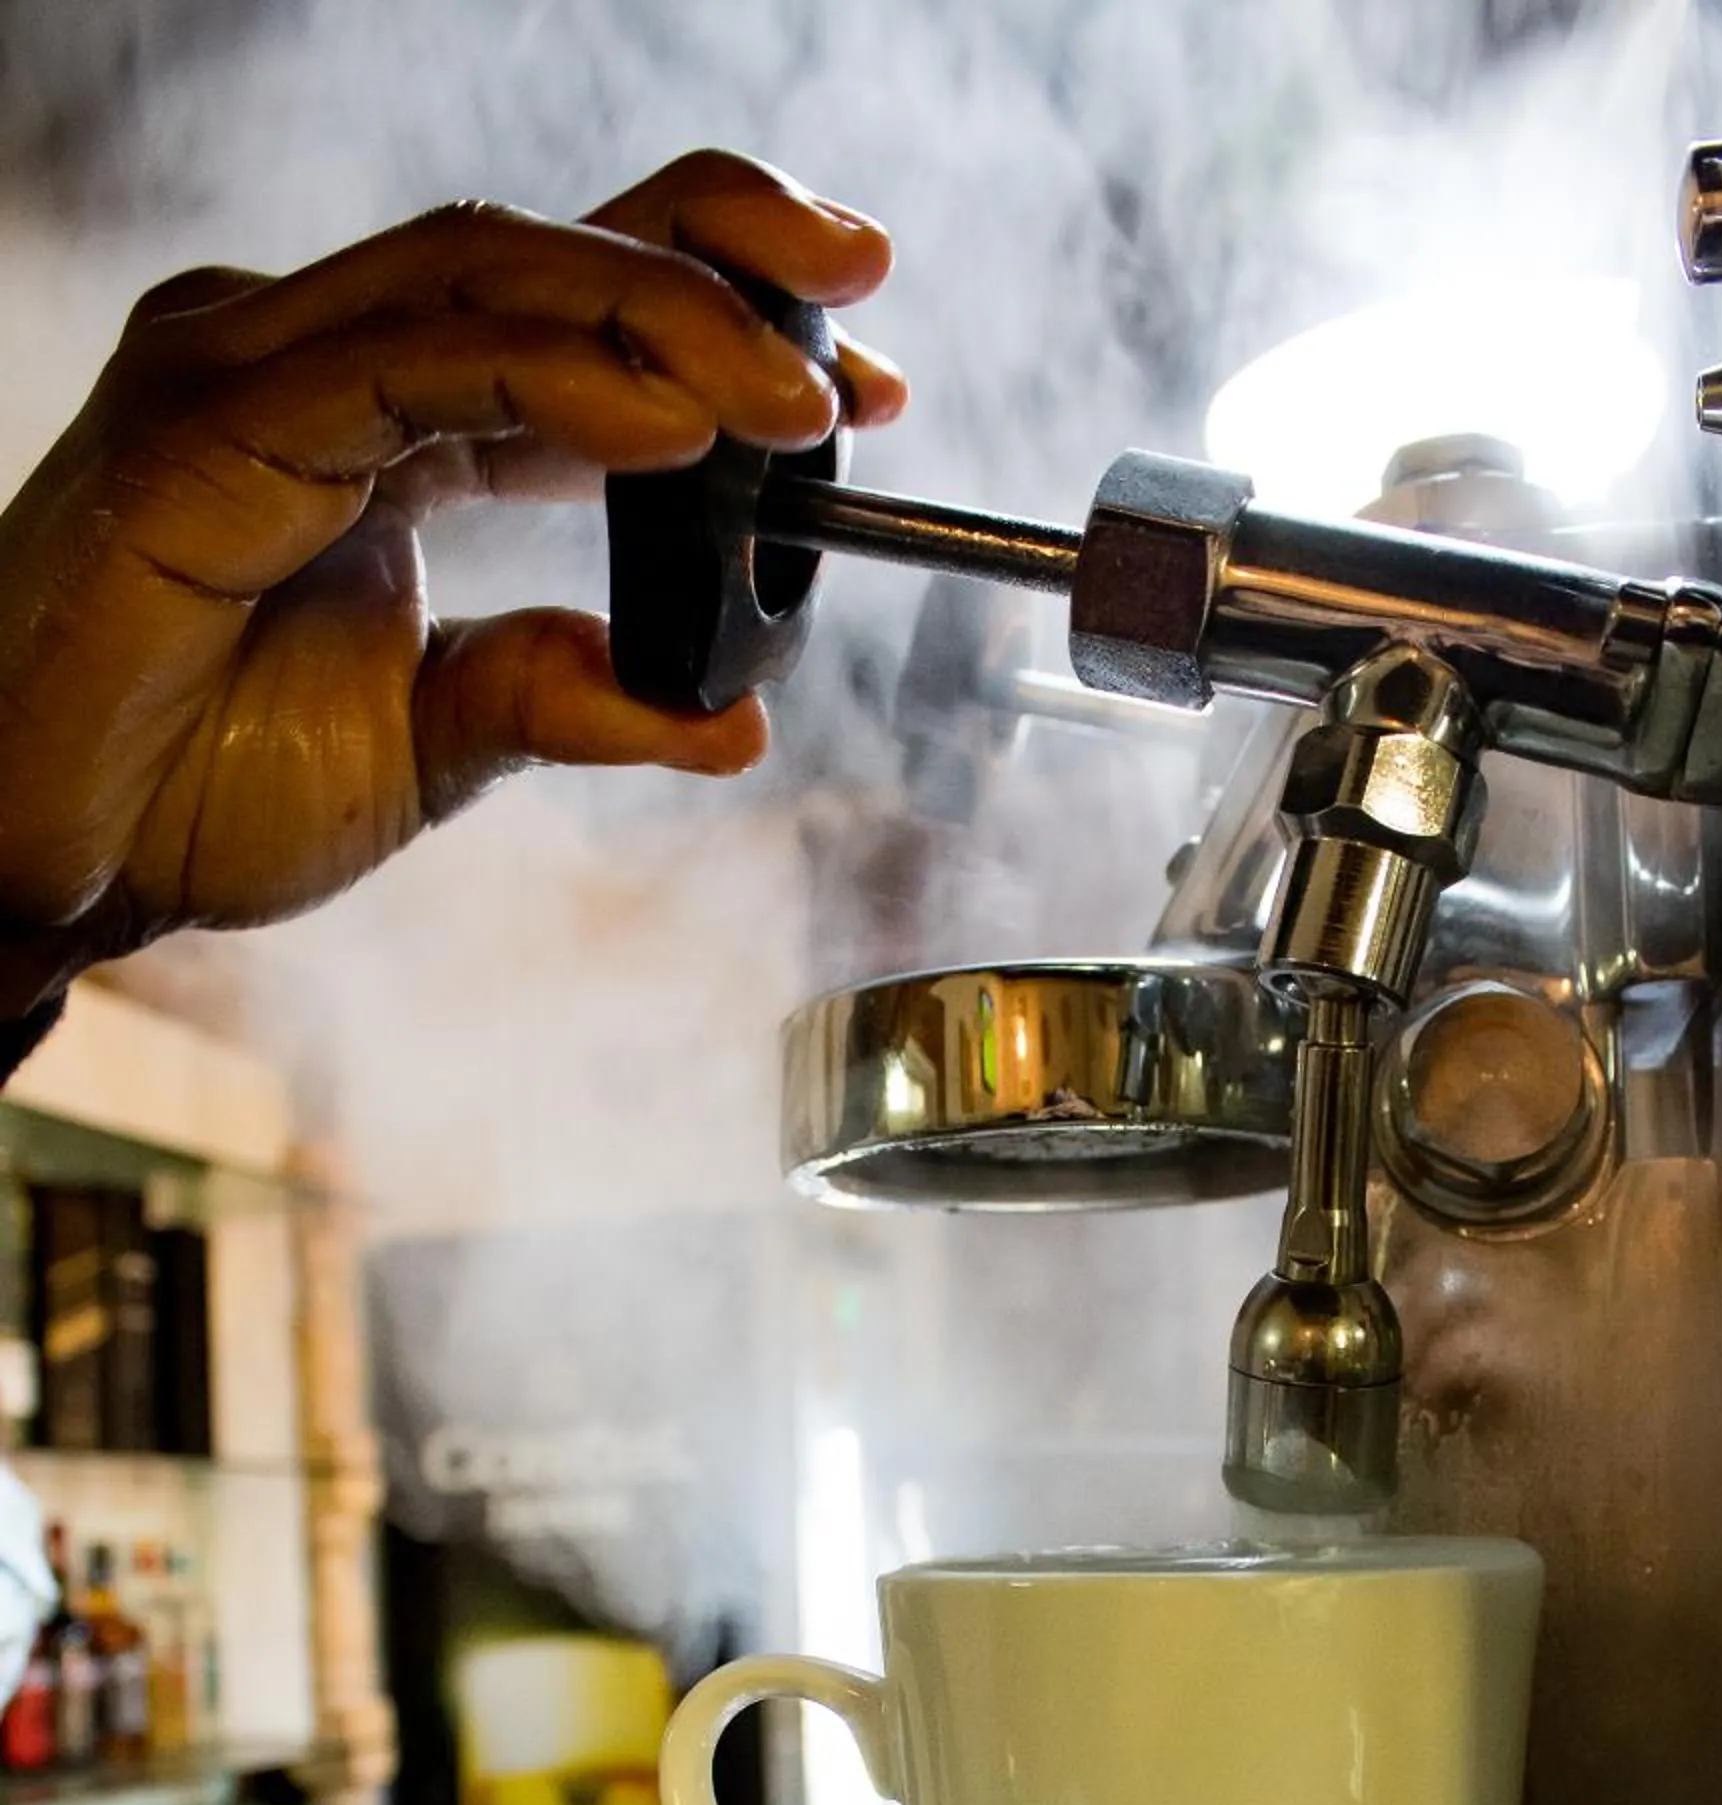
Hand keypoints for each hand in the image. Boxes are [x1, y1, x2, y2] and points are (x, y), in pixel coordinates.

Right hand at [0, 150, 905, 1017]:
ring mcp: (249, 367)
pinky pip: (410, 365)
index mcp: (375, 417)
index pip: (567, 315)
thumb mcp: (431, 749)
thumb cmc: (194, 793)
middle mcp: (313, 358)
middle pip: (540, 247)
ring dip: (662, 318)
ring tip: (791, 397)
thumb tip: (731, 717)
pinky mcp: (206, 419)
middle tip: (862, 326)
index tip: (860, 382)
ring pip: (486, 276)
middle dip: (722, 269)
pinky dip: (555, 382)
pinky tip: (670, 428)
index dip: (718, 321)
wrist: (46, 863)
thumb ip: (561, 700)